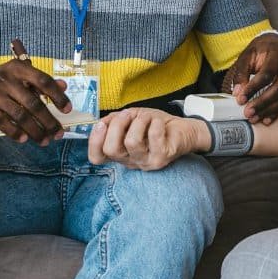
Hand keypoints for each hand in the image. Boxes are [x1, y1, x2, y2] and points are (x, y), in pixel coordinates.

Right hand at [0, 60, 70, 145]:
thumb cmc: (3, 80)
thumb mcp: (21, 74)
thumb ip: (41, 81)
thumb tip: (63, 86)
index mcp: (18, 68)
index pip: (43, 81)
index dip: (57, 96)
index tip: (67, 110)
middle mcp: (6, 79)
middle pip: (32, 103)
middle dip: (48, 121)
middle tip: (58, 133)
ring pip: (19, 115)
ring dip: (34, 130)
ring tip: (45, 140)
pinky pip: (1, 122)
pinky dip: (14, 132)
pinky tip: (25, 139)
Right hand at [87, 107, 209, 170]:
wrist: (183, 129)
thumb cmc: (155, 124)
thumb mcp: (131, 119)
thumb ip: (114, 121)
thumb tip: (101, 122)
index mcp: (120, 153)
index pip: (97, 157)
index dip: (94, 141)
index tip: (102, 124)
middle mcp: (131, 161)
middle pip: (111, 149)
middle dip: (117, 125)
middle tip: (129, 115)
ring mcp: (146, 162)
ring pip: (131, 142)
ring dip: (139, 121)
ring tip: (147, 118)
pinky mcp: (162, 158)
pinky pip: (153, 136)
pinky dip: (155, 123)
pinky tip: (159, 123)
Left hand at [222, 33, 277, 123]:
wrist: (277, 46)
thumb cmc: (261, 51)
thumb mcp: (247, 55)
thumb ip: (241, 72)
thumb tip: (238, 93)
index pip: (268, 72)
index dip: (254, 88)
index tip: (240, 99)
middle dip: (262, 102)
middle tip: (248, 113)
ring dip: (269, 110)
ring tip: (254, 118)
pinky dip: (277, 111)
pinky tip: (266, 119)